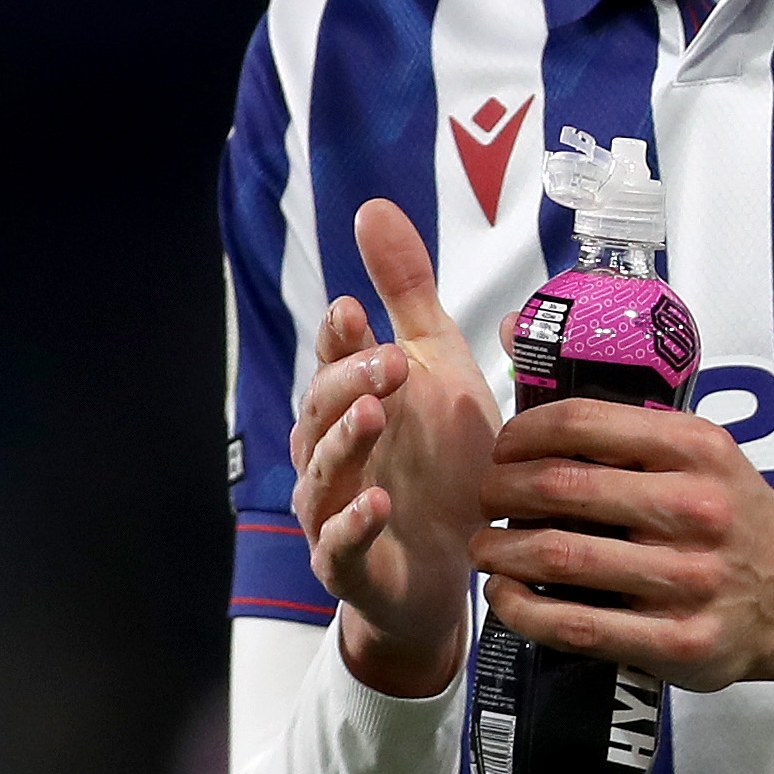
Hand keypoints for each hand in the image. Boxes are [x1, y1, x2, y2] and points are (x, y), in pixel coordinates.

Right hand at [289, 200, 502, 698]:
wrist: (453, 567)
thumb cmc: (440, 462)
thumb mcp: (438, 367)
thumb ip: (407, 292)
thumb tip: (371, 207)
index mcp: (348, 402)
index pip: (334, 361)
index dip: (340, 338)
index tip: (355, 309)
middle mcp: (329, 453)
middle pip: (321, 411)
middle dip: (349, 382)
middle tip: (390, 361)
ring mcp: (332, 511)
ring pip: (322, 474)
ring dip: (344, 443)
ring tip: (373, 416)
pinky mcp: (349, 565)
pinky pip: (341, 545)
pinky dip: (354, 525)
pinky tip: (378, 504)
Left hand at [472, 399, 773, 701]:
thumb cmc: (736, 517)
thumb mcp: (703, 451)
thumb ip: (623, 416)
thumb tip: (519, 333)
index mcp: (697, 449)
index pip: (582, 421)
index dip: (521, 433)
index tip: (503, 448)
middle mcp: (694, 509)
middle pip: (560, 488)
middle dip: (500, 492)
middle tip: (486, 500)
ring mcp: (688, 579)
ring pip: (560, 558)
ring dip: (501, 552)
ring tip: (485, 547)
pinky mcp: (677, 642)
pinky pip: (577, 625)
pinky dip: (523, 611)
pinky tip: (505, 598)